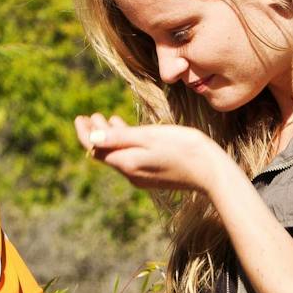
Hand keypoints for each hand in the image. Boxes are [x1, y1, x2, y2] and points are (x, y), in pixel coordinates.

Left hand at [74, 112, 228, 192]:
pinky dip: (126, 144)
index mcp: (127, 162)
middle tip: (92, 115)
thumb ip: (119, 137)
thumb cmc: (183, 148)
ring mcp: (142, 177)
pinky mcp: (154, 176)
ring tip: (108, 119)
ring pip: (119, 155)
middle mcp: (131, 173)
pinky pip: (132, 159)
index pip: (95, 149)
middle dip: (97, 133)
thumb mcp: (149, 136)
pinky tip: (131, 133)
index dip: (84, 133)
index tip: (80, 117)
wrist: (211, 172)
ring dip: (112, 137)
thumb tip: (91, 138)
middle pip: (106, 153)